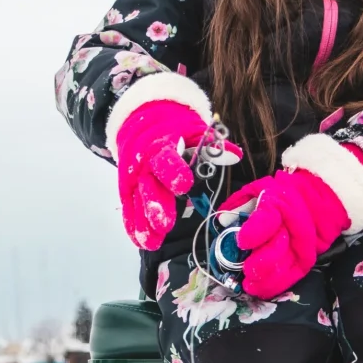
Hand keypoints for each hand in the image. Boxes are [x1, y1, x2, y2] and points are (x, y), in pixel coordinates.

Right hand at [116, 101, 240, 249]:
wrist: (141, 120)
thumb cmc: (173, 129)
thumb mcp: (192, 129)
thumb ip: (212, 144)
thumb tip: (235, 154)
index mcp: (162, 145)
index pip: (166, 159)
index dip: (174, 171)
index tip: (184, 185)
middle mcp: (145, 164)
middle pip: (149, 185)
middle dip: (156, 205)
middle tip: (165, 225)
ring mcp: (134, 177)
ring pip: (137, 201)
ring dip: (143, 222)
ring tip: (151, 242)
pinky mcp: (127, 188)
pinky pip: (128, 207)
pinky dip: (132, 224)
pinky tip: (140, 241)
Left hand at [219, 169, 347, 298]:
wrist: (317, 201)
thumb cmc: (281, 195)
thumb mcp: (259, 190)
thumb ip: (240, 205)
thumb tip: (221, 221)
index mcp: (279, 204)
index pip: (268, 218)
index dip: (255, 231)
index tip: (242, 242)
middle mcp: (292, 226)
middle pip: (277, 248)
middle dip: (260, 263)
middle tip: (245, 270)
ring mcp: (301, 246)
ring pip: (284, 266)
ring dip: (266, 279)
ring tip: (249, 285)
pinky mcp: (306, 259)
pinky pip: (293, 276)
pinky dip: (276, 285)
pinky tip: (261, 290)